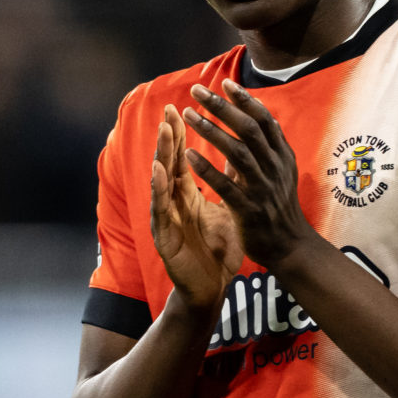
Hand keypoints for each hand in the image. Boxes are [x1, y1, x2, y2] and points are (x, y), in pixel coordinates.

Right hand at [150, 104, 244, 309]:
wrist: (209, 288)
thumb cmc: (215, 251)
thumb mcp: (225, 212)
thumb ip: (227, 185)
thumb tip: (238, 158)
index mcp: (186, 196)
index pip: (182, 159)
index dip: (182, 134)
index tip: (183, 108)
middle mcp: (173, 202)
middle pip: (169, 164)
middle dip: (169, 137)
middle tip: (169, 110)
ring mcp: (166, 218)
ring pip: (160, 182)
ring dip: (161, 155)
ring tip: (164, 132)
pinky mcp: (163, 236)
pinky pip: (160, 209)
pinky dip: (159, 188)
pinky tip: (158, 171)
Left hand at [182, 79, 317, 266]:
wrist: (289, 246)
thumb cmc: (280, 204)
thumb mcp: (281, 170)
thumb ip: (268, 145)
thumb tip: (257, 115)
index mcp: (282, 156)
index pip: (263, 119)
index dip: (244, 99)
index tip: (224, 83)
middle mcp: (274, 167)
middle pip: (248, 129)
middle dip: (221, 107)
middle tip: (197, 91)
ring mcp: (262, 188)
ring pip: (236, 152)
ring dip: (210, 130)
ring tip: (188, 114)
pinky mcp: (249, 209)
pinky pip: (226, 185)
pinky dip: (207, 168)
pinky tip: (188, 155)